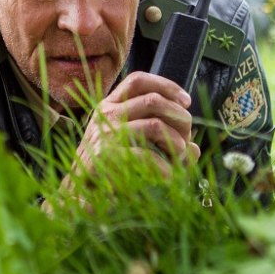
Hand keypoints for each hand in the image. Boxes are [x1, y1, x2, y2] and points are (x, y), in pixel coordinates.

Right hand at [70, 71, 199, 181]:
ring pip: (155, 125)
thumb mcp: (130, 145)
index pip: (138, 81)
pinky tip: (167, 177)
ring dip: (176, 143)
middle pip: (153, 99)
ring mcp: (106, 134)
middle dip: (179, 117)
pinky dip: (167, 169)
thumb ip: (160, 140)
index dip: (167, 86)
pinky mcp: (108, 156)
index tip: (186, 102)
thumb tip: (195, 148)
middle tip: (186, 138)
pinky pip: (150, 156)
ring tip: (179, 158)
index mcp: (109, 106)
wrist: (79, 192)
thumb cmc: (108, 167)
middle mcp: (106, 114)